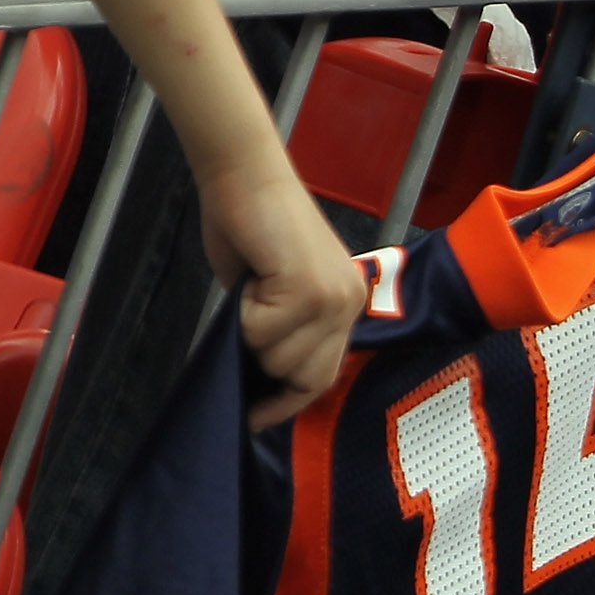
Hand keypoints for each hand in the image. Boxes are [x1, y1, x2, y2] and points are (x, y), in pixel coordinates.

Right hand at [195, 156, 368, 428]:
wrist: (245, 177)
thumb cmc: (250, 227)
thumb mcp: (271, 291)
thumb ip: (280, 328)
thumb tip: (260, 372)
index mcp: (348, 304)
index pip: (324, 375)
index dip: (289, 402)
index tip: (256, 418)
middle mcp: (350, 304)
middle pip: (303, 375)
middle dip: (262, 360)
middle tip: (245, 318)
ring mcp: (335, 298)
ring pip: (277, 357)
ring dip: (249, 332)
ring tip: (252, 288)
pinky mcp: (310, 289)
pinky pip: (260, 331)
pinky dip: (243, 312)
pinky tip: (251, 277)